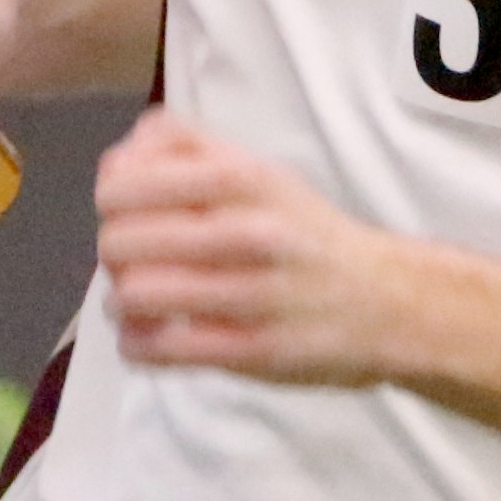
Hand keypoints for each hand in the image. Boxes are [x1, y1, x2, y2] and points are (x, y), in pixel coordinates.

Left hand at [94, 111, 412, 385]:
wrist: (389, 300)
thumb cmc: (307, 233)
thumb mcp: (260, 171)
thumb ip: (189, 149)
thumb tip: (118, 157)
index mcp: (242, 178)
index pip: (122, 180)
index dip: (111, 200)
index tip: (129, 214)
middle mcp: (246, 230)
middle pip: (119, 240)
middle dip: (114, 254)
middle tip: (133, 263)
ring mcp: (250, 293)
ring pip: (135, 294)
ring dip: (121, 303)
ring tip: (136, 303)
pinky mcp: (251, 350)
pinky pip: (158, 347)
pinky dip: (137, 344)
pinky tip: (150, 337)